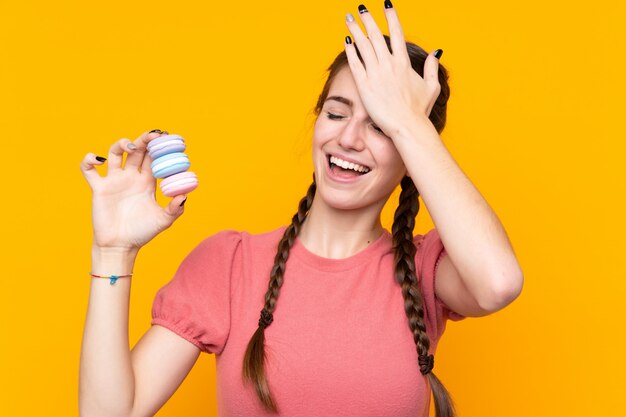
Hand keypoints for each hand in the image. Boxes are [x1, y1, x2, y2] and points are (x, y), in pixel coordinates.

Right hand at [80, 130, 187, 250]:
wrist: (121, 246)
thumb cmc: (143, 233)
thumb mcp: (163, 220)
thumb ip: (175, 208)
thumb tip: (184, 195)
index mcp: (147, 181)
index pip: (154, 157)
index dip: (160, 147)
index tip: (169, 139)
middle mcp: (131, 177)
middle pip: (137, 150)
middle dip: (145, 139)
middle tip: (154, 135)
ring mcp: (114, 180)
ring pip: (114, 152)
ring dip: (121, 143)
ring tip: (130, 147)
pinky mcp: (99, 188)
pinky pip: (89, 169)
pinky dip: (89, 159)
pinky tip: (98, 159)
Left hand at [344, 3, 441, 137]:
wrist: (407, 126)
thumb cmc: (419, 110)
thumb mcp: (431, 86)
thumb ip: (432, 67)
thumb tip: (437, 51)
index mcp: (404, 63)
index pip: (397, 33)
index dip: (391, 16)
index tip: (386, 4)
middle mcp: (389, 65)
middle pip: (376, 35)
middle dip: (368, 19)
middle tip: (361, 8)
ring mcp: (376, 74)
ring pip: (363, 46)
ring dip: (356, 30)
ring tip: (349, 18)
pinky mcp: (365, 86)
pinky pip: (355, 63)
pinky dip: (350, 50)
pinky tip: (347, 41)